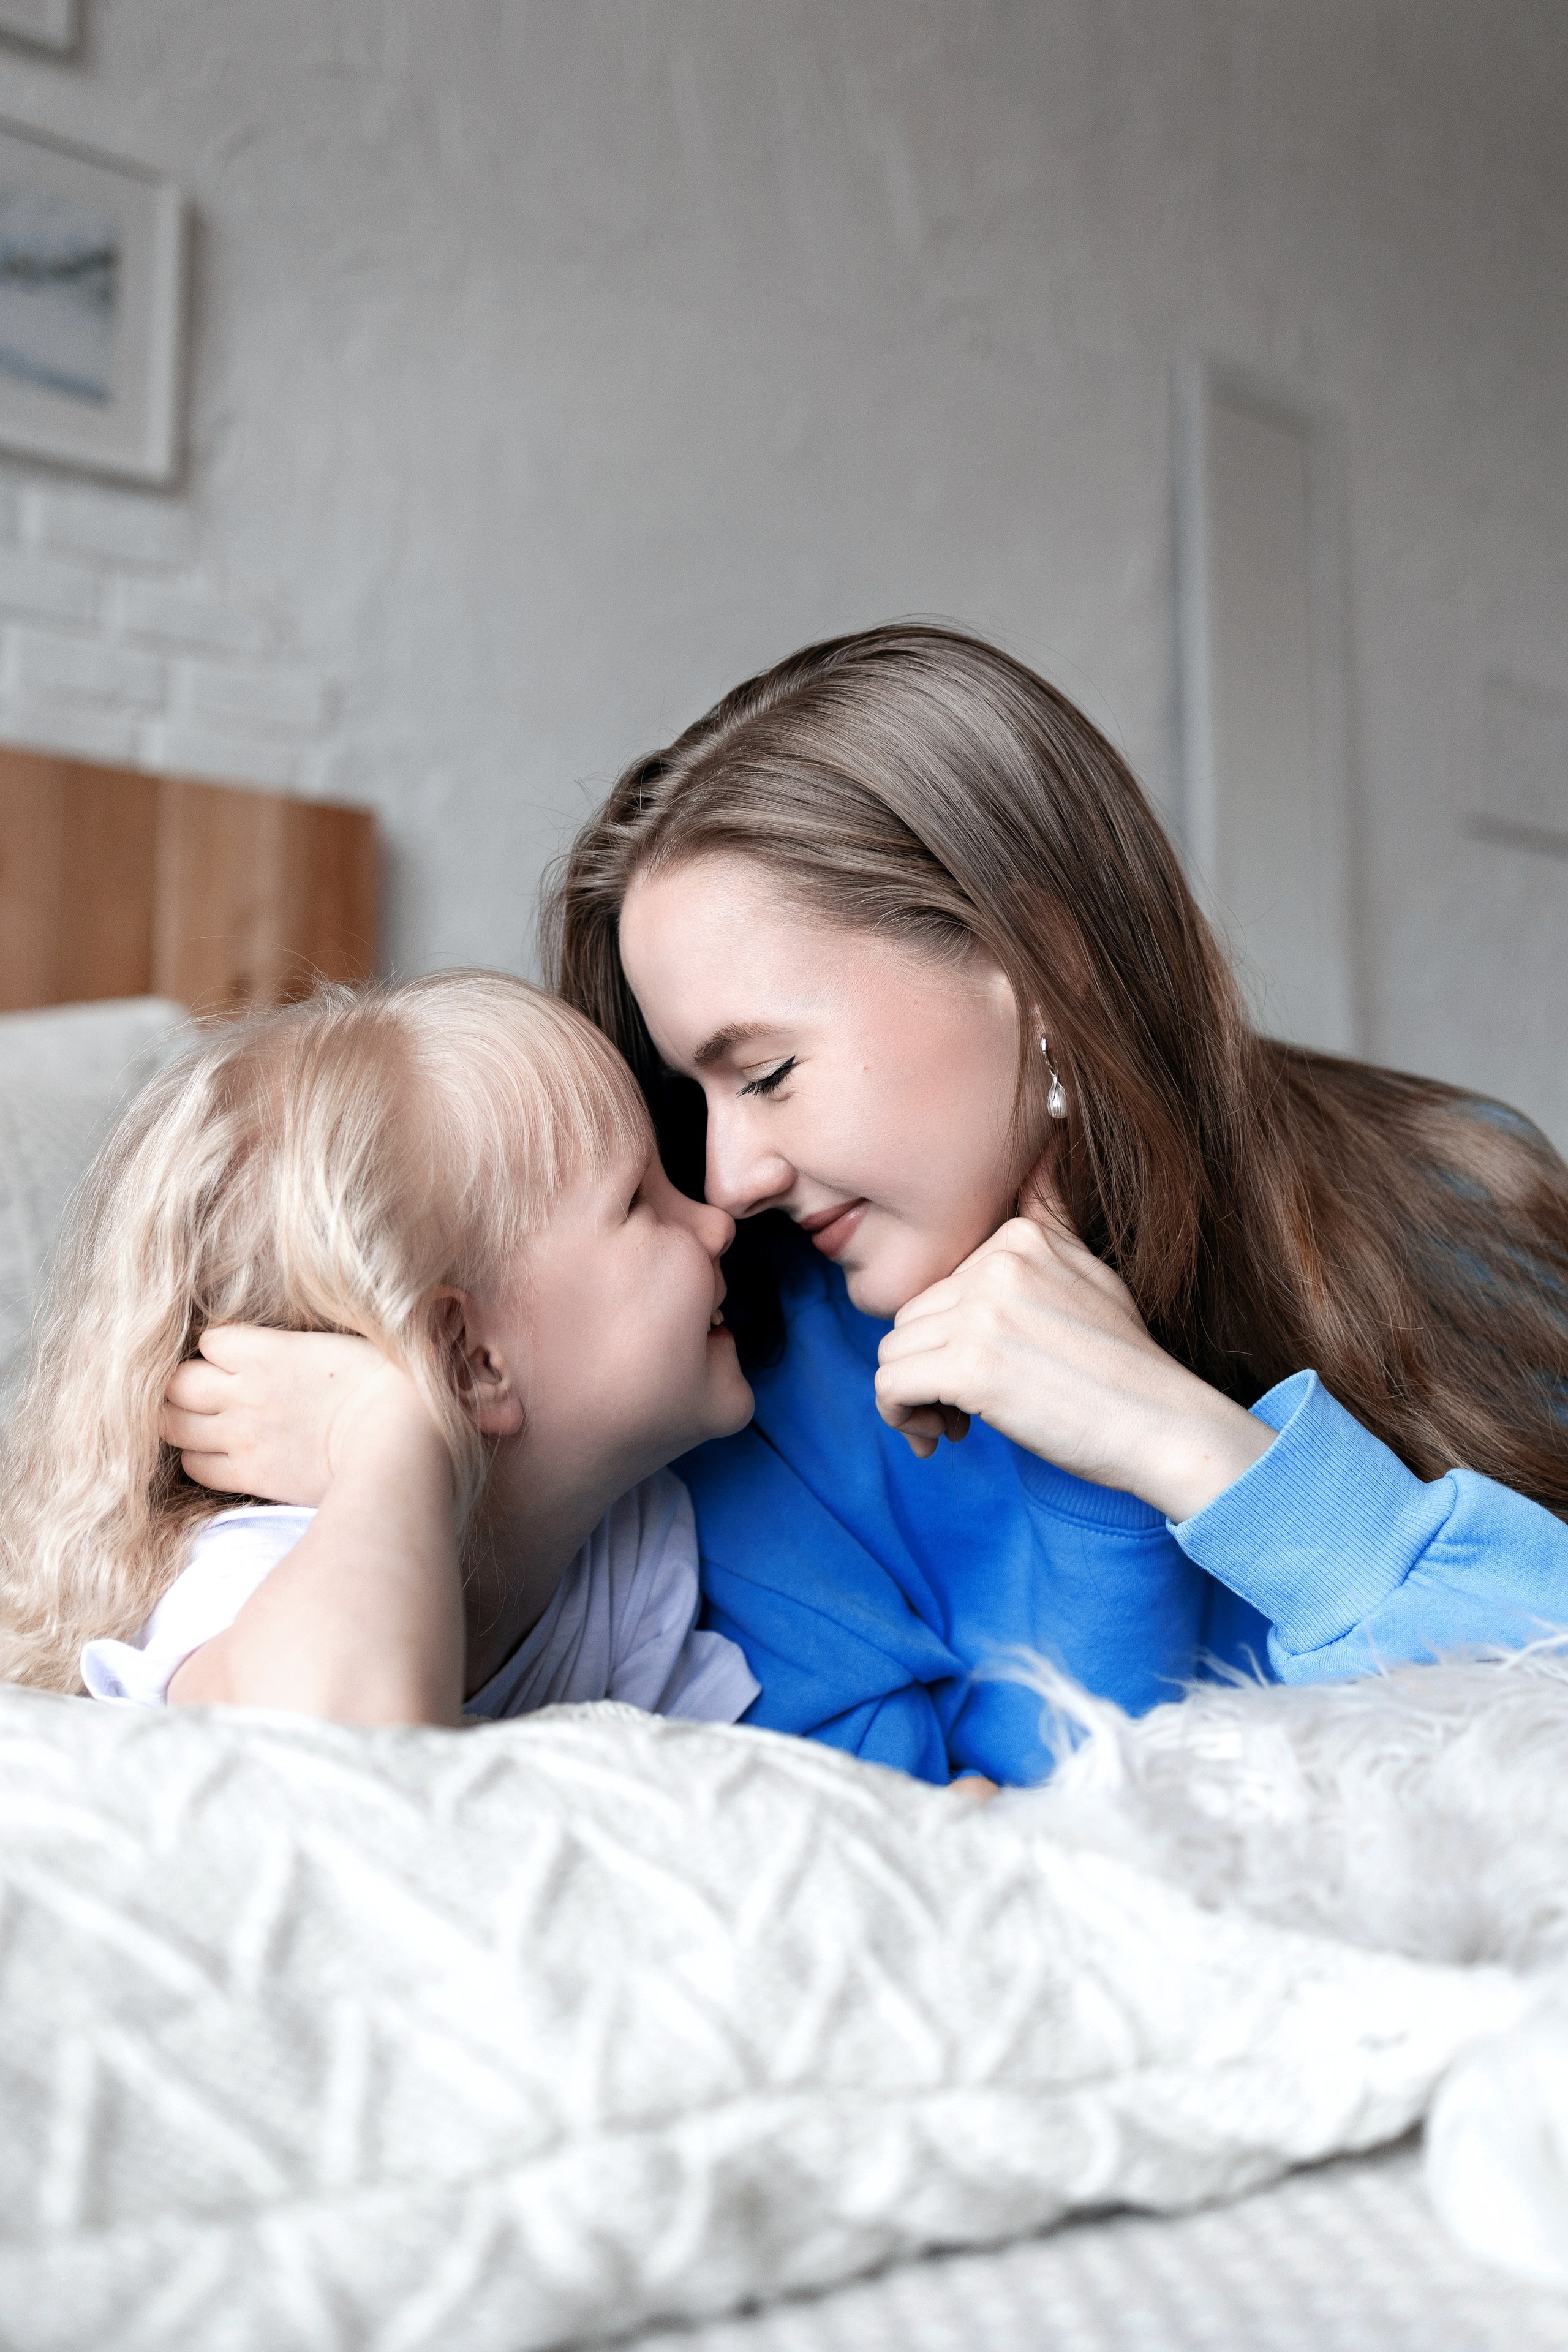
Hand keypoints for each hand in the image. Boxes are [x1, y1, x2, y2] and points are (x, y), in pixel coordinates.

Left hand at [160, 1326, 442, 1505]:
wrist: (397, 1443)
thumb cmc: (391, 1386)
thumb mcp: (357, 1341)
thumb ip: (325, 1333)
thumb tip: (389, 1305)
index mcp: (267, 1351)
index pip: (211, 1341)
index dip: (222, 1349)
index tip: (242, 1358)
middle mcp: (244, 1391)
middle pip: (177, 1384)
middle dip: (186, 1386)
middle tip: (208, 1392)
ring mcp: (242, 1435)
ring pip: (173, 1425)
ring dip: (183, 1422)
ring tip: (203, 1423)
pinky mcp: (250, 1474)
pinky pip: (195, 1467)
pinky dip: (199, 1459)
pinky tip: (220, 1454)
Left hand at [874, 1173, 1273, 1520]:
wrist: (1164, 1427)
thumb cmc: (1127, 1364)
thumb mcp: (1091, 1272)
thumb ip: (1052, 1217)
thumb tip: (1051, 1134)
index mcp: (1021, 1239)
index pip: (939, 1286)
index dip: (949, 1335)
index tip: (983, 1370)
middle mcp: (996, 1266)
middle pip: (910, 1318)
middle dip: (928, 1368)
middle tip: (966, 1408)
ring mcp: (982, 1314)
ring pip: (892, 1353)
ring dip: (912, 1398)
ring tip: (958, 1423)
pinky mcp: (970, 1367)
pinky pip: (889, 1387)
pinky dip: (900, 1418)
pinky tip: (939, 1436)